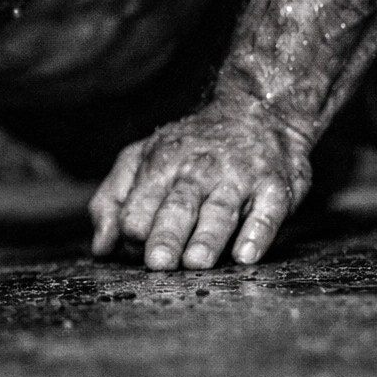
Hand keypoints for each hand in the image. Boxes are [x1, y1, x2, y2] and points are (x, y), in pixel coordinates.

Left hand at [88, 106, 311, 269]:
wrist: (258, 113)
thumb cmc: (191, 146)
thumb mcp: (143, 157)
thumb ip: (114, 198)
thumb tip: (101, 246)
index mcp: (161, 164)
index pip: (139, 205)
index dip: (133, 232)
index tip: (135, 250)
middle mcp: (200, 170)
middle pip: (178, 207)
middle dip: (166, 235)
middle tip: (157, 263)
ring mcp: (239, 179)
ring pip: (220, 212)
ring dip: (207, 238)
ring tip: (196, 262)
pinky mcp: (275, 189)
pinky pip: (267, 214)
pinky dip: (257, 233)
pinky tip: (246, 254)